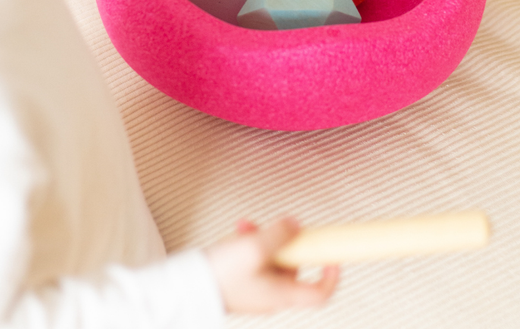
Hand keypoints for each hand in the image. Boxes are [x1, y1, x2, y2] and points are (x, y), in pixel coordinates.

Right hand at [205, 217, 339, 314]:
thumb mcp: (254, 248)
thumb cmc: (221, 275)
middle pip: (294, 266)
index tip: (333, 255)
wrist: (187, 289)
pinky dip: (250, 245)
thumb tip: (295, 225)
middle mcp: (272, 294)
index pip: (319, 293)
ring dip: (263, 239)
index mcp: (282, 294)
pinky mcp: (242, 283)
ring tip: (245, 227)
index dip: (331, 275)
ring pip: (272, 259)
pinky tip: (237, 233)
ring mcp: (257, 289)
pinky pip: (255, 261)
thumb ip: (280, 234)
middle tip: (272, 227)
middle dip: (285, 241)